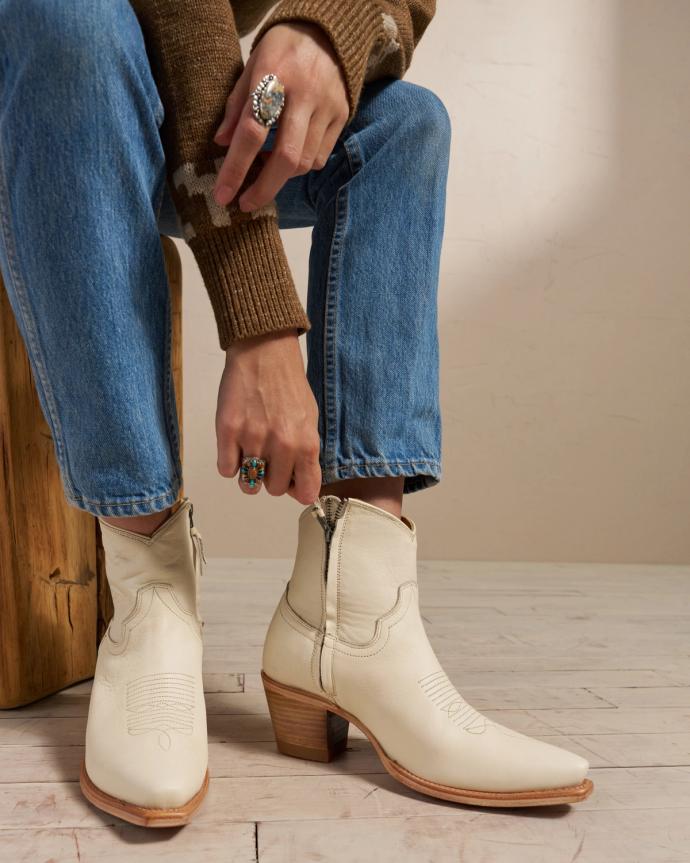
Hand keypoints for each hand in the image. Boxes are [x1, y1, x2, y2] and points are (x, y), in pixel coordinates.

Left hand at [212, 21, 348, 210]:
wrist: (327, 32)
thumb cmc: (281, 51)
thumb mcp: (251, 66)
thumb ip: (237, 104)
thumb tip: (222, 143)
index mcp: (272, 77)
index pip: (252, 132)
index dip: (236, 168)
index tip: (224, 194)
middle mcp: (303, 94)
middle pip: (286, 157)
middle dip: (264, 188)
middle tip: (246, 204)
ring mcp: (327, 106)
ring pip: (305, 162)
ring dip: (281, 177)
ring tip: (265, 172)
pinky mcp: (342, 116)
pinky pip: (320, 156)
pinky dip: (302, 166)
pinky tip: (290, 156)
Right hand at [215, 329, 322, 503]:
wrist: (264, 353)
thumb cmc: (288, 386)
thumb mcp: (309, 420)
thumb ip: (306, 455)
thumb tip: (300, 486)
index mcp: (306, 444)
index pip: (305, 492)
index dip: (296, 490)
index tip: (290, 482)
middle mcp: (282, 445)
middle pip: (272, 490)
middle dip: (270, 478)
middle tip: (268, 457)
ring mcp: (253, 439)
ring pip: (248, 485)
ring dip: (248, 474)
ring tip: (250, 453)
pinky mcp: (228, 431)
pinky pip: (226, 470)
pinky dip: (229, 462)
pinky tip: (236, 446)